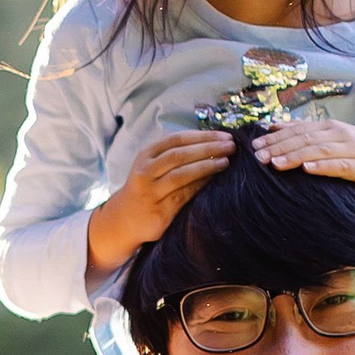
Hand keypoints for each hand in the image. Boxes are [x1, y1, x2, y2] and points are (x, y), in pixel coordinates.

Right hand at [86, 127, 235, 271]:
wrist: (124, 219)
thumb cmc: (146, 188)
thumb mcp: (151, 166)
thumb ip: (173, 154)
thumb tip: (212, 142)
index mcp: (145, 156)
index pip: (177, 139)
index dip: (202, 136)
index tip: (224, 135)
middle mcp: (145, 173)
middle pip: (179, 156)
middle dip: (208, 148)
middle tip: (230, 146)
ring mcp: (150, 194)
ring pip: (181, 175)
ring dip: (206, 167)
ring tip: (225, 162)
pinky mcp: (159, 212)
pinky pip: (184, 196)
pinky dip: (200, 185)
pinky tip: (214, 179)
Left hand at [251, 118, 354, 215]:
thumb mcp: (333, 141)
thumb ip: (307, 135)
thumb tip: (275, 126)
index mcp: (330, 128)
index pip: (298, 130)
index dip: (275, 137)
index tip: (253, 146)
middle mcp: (341, 134)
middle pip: (305, 139)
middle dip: (279, 147)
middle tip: (257, 157)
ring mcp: (354, 149)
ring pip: (319, 150)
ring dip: (295, 156)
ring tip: (275, 164)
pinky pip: (341, 166)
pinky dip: (323, 166)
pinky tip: (308, 170)